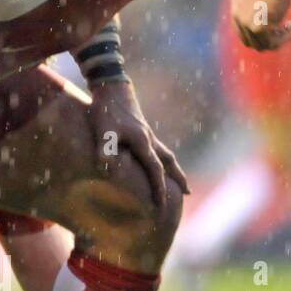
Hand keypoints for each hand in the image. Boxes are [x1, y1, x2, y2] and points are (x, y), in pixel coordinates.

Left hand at [89, 79, 187, 211]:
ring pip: (165, 154)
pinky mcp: (140, 128)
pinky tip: (156, 160)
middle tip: (188, 194)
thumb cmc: (106, 109)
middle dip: (178, 179)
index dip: (158, 188)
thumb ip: (105, 148)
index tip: (162, 205)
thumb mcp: (103, 129)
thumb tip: (106, 168)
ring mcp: (146, 132)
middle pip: (169, 162)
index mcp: (143, 141)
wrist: (111, 86)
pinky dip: (161, 157)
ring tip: (178, 179)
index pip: (155, 169)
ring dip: (173, 168)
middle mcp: (149, 138)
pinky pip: (156, 147)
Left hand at [231, 0, 290, 50]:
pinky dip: (286, 36)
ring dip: (279, 39)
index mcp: (235, 9)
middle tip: (283, 31)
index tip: (272, 28)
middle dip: (268, 39)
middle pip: (251, 41)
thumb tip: (264, 3)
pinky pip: (274, 40)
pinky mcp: (261, 27)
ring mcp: (249, 24)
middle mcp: (239, 19)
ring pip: (263, 44)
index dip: (257, 33)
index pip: (241, 31)